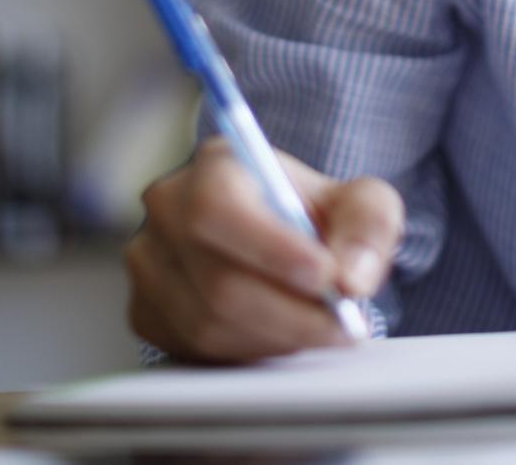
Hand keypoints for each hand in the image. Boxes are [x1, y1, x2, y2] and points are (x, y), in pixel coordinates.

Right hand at [124, 136, 403, 362]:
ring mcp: (149, 264)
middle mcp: (167, 209)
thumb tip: (351, 278)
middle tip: (344, 326)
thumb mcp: (359, 202)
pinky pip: (196, 347)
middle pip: (218, 280)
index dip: (270, 249)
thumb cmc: (315, 214)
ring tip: (321, 328)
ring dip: (276, 336)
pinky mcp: (147, 311)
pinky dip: (250, 350)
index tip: (325, 278)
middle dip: (291, 313)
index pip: (219, 207)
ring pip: (209, 322)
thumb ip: (368, 227)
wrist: (282, 237)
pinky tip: (282, 333)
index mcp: (214, 165)